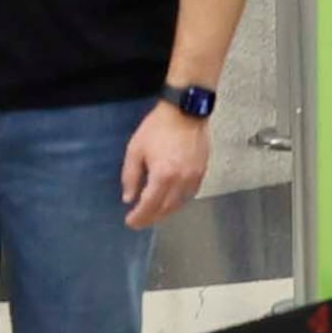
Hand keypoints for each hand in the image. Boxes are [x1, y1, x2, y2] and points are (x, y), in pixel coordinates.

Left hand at [122, 101, 210, 226]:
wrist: (185, 110)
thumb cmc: (157, 127)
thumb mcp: (135, 149)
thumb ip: (130, 176)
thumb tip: (129, 198)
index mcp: (162, 176)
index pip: (149, 206)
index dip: (139, 217)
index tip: (130, 222)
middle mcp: (180, 181)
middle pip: (165, 209)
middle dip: (151, 217)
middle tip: (140, 220)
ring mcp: (194, 177)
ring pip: (179, 204)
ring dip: (165, 211)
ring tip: (154, 212)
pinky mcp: (202, 171)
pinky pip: (190, 193)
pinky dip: (179, 201)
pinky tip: (171, 199)